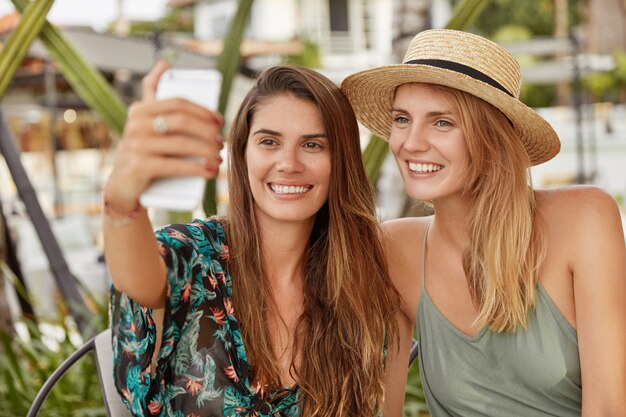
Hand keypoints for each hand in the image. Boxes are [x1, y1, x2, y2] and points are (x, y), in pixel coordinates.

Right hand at [105, 61, 223, 211]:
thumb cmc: (142, 151)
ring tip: (218, 158)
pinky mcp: (139, 166)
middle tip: (221, 143)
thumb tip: (164, 63)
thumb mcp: (144, 121)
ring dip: (206, 150)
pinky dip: (196, 168)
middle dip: (207, 131)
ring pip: (182, 143)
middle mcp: (135, 124)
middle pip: (182, 121)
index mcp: (140, 109)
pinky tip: (210, 171)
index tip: (219, 122)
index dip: (202, 111)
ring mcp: (136, 145)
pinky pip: (174, 165)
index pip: (178, 103)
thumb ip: (153, 93)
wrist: (123, 187)